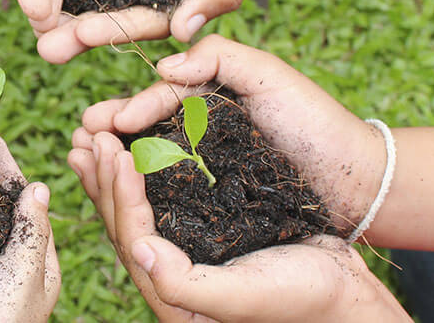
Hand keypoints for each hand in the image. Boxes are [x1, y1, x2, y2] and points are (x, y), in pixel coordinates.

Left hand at [67, 135, 408, 321]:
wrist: (346, 296)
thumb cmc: (301, 299)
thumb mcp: (242, 296)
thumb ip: (183, 283)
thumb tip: (137, 249)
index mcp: (171, 294)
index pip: (132, 236)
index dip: (118, 193)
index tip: (112, 150)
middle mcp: (172, 273)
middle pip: (125, 220)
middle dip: (103, 175)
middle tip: (87, 133)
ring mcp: (188, 248)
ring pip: (139, 205)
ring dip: (114, 170)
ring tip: (95, 134)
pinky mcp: (207, 227)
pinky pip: (165, 195)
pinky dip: (148, 168)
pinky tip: (138, 143)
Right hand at [73, 34, 388, 236]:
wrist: (358, 183)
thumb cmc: (316, 123)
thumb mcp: (267, 74)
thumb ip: (217, 57)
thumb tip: (162, 67)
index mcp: (212, 95)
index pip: (162, 95)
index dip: (131, 107)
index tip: (105, 122)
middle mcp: (204, 129)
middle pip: (146, 126)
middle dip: (110, 129)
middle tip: (82, 137)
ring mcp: (207, 166)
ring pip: (153, 159)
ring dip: (118, 159)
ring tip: (89, 161)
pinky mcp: (214, 200)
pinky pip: (174, 192)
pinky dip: (144, 190)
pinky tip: (122, 191)